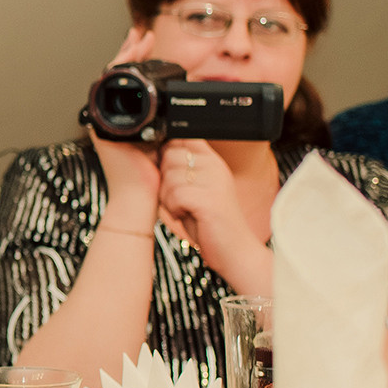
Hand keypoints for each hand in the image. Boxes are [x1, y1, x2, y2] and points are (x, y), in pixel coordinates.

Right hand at [91, 27, 163, 229]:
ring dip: (122, 60)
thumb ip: (164, 125)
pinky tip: (124, 64)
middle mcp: (112, 120)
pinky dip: (113, 78)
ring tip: (135, 42)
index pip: (131, 86)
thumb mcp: (162, 143)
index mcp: (126, 122)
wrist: (139, 197)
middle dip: (128, 54)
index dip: (137, 64)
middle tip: (139, 36)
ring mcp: (104, 122)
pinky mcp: (101, 128)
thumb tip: (177, 110)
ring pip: (109, 83)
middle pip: (116, 79)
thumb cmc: (150, 178)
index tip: (148, 46)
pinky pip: (105, 96)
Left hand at [157, 140, 270, 291]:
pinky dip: (173, 208)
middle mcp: (215, 166)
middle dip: (164, 179)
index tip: (168, 174)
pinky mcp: (209, 199)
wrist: (234, 251)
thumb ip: (181, 170)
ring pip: (169, 177)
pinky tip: (185, 215)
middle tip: (177, 198)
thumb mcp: (197, 189)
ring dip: (168, 197)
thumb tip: (154, 154)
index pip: (182, 137)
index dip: (167, 153)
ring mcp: (214, 181)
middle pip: (170, 155)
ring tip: (183, 209)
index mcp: (213, 161)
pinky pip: (174, 195)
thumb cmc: (210, 222)